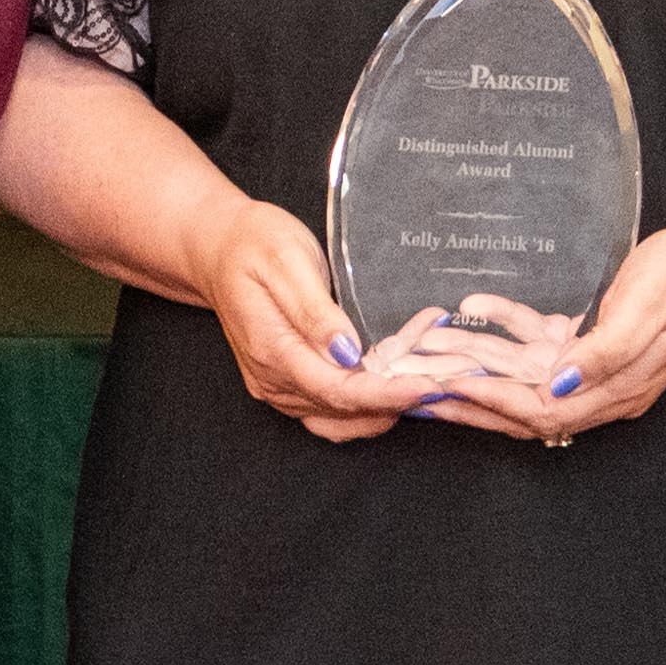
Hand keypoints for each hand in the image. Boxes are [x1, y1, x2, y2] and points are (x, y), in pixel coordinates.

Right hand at [193, 196, 469, 446]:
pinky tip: (394, 392)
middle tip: (448, 383)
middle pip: (342, 410)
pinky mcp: (285, 387)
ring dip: (384, 410)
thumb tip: (346, 351)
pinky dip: (365, 410)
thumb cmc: (254, 244)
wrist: (217, 249)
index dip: (386, 393)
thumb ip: (314, 310)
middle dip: (397, 402)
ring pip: (338, 419)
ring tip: (428, 387)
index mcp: (271, 348)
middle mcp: (271, 378)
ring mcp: (276, 387)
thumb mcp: (287, 260)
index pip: (336, 389)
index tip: (428, 386)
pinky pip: (329, 414)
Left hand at [402, 219, 665, 446]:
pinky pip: (540, 347)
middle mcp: (604, 390)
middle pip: (522, 409)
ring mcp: (598, 371)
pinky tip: (476, 309)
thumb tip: (559, 385)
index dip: (492, 403)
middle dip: (469, 402)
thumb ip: (604, 352)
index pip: (540, 411)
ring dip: (478, 369)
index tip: (447, 387)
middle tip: (417, 391)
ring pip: (523, 379)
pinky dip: (507, 332)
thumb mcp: (646, 310)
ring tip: (428, 358)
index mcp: (618, 389)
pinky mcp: (593, 346)